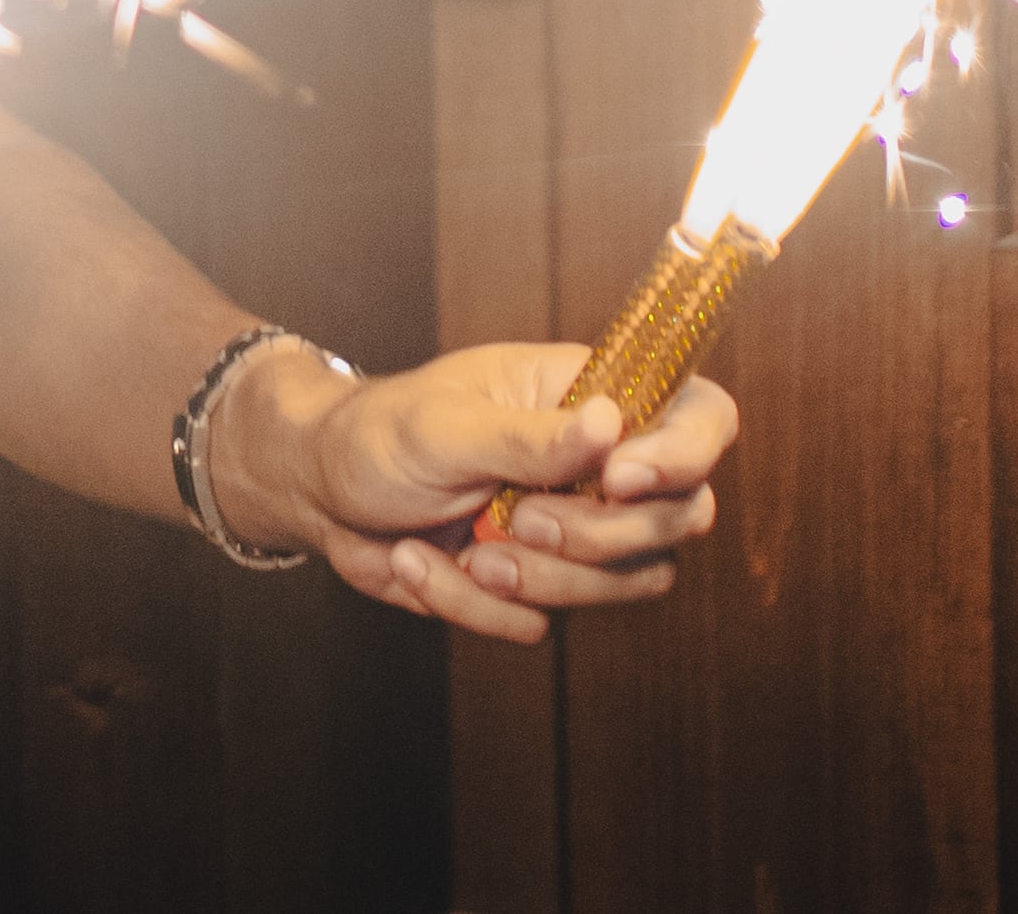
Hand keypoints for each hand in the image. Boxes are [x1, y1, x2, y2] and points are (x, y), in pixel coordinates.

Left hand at [217, 340, 735, 644]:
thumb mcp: (442, 424)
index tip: (620, 478)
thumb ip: (528, 436)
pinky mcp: (542, 585)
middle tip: (520, 521)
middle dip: (599, 535)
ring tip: (467, 552)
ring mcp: (578, 529)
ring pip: (630, 582)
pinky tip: (422, 562)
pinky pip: (546, 622)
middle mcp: (602, 463)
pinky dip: (476, 607)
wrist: (317, 492)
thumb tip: (611, 426)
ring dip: (541, 581)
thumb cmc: (377, 434)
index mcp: (589, 396)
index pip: (701, 415)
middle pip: (683, 516)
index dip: (686, 453)